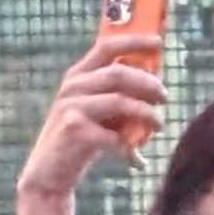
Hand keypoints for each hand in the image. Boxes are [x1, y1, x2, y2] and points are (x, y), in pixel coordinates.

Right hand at [15, 33, 165, 201]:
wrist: (49, 173)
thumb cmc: (81, 139)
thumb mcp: (97, 111)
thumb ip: (118, 94)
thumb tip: (157, 84)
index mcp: (79, 75)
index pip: (106, 46)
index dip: (134, 41)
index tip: (159, 42)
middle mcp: (72, 86)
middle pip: (118, 73)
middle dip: (148, 84)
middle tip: (165, 97)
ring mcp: (71, 106)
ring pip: (120, 102)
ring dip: (146, 114)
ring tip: (159, 125)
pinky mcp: (74, 130)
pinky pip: (114, 136)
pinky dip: (131, 150)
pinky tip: (138, 162)